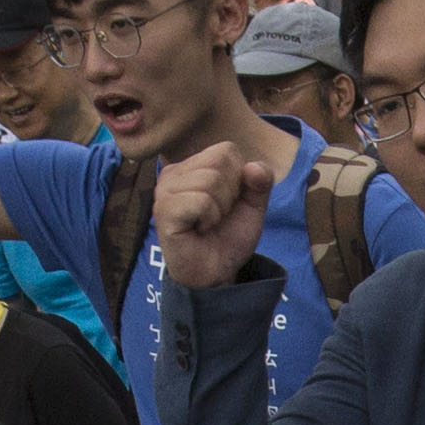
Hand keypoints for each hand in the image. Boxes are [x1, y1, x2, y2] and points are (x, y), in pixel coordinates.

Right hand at [148, 138, 270, 287]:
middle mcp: (174, 173)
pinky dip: (209, 219)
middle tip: (216, 215)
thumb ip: (260, 182)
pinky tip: (198, 229)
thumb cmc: (228, 236)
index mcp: (193, 165)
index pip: (227, 151)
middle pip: (219, 162)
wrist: (215, 273)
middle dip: (230, 194)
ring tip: (206, 223)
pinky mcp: (164, 210)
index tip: (228, 203)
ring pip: (210, 181)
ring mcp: (164, 190)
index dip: (238, 179)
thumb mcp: (253, 206)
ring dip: (219, 209)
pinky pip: (201, 201)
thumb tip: (254, 167)